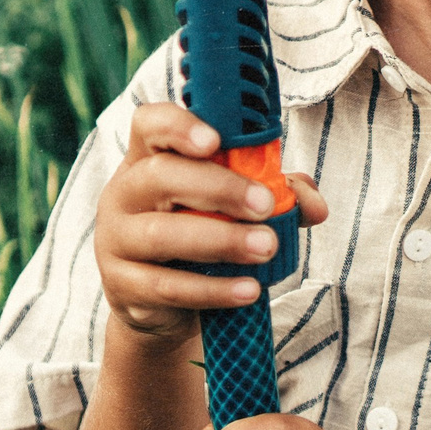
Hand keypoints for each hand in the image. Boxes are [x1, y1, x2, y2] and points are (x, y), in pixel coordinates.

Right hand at [95, 104, 326, 340]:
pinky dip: (213, 289)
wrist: (161, 305)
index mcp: (147, 159)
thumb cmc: (198, 235)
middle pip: (160, 175)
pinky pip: (168, 286)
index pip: (149, 124)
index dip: (178, 126)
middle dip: (219, 188)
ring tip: (266, 247)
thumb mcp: (231, 208)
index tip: (216, 141)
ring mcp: (116, 240)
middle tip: (265, 205)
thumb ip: (275, 195)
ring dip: (222, 239)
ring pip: (162, 234)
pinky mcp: (122, 285)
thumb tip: (314, 204)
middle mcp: (124, 193)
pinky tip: (249, 289)